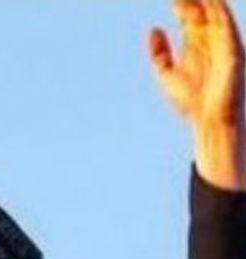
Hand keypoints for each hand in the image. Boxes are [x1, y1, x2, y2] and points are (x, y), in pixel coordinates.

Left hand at [151, 0, 245, 184]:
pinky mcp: (232, 45)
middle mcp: (209, 38)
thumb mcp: (166, 74)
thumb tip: (154, 28)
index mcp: (194, 43)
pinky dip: (219, 7)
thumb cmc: (191, 102)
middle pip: (200, 8)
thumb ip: (160, 53)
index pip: (187, 13)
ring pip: (214, 10)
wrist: (209, 118)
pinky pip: (226, 21)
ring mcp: (221, 40)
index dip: (180, 1)